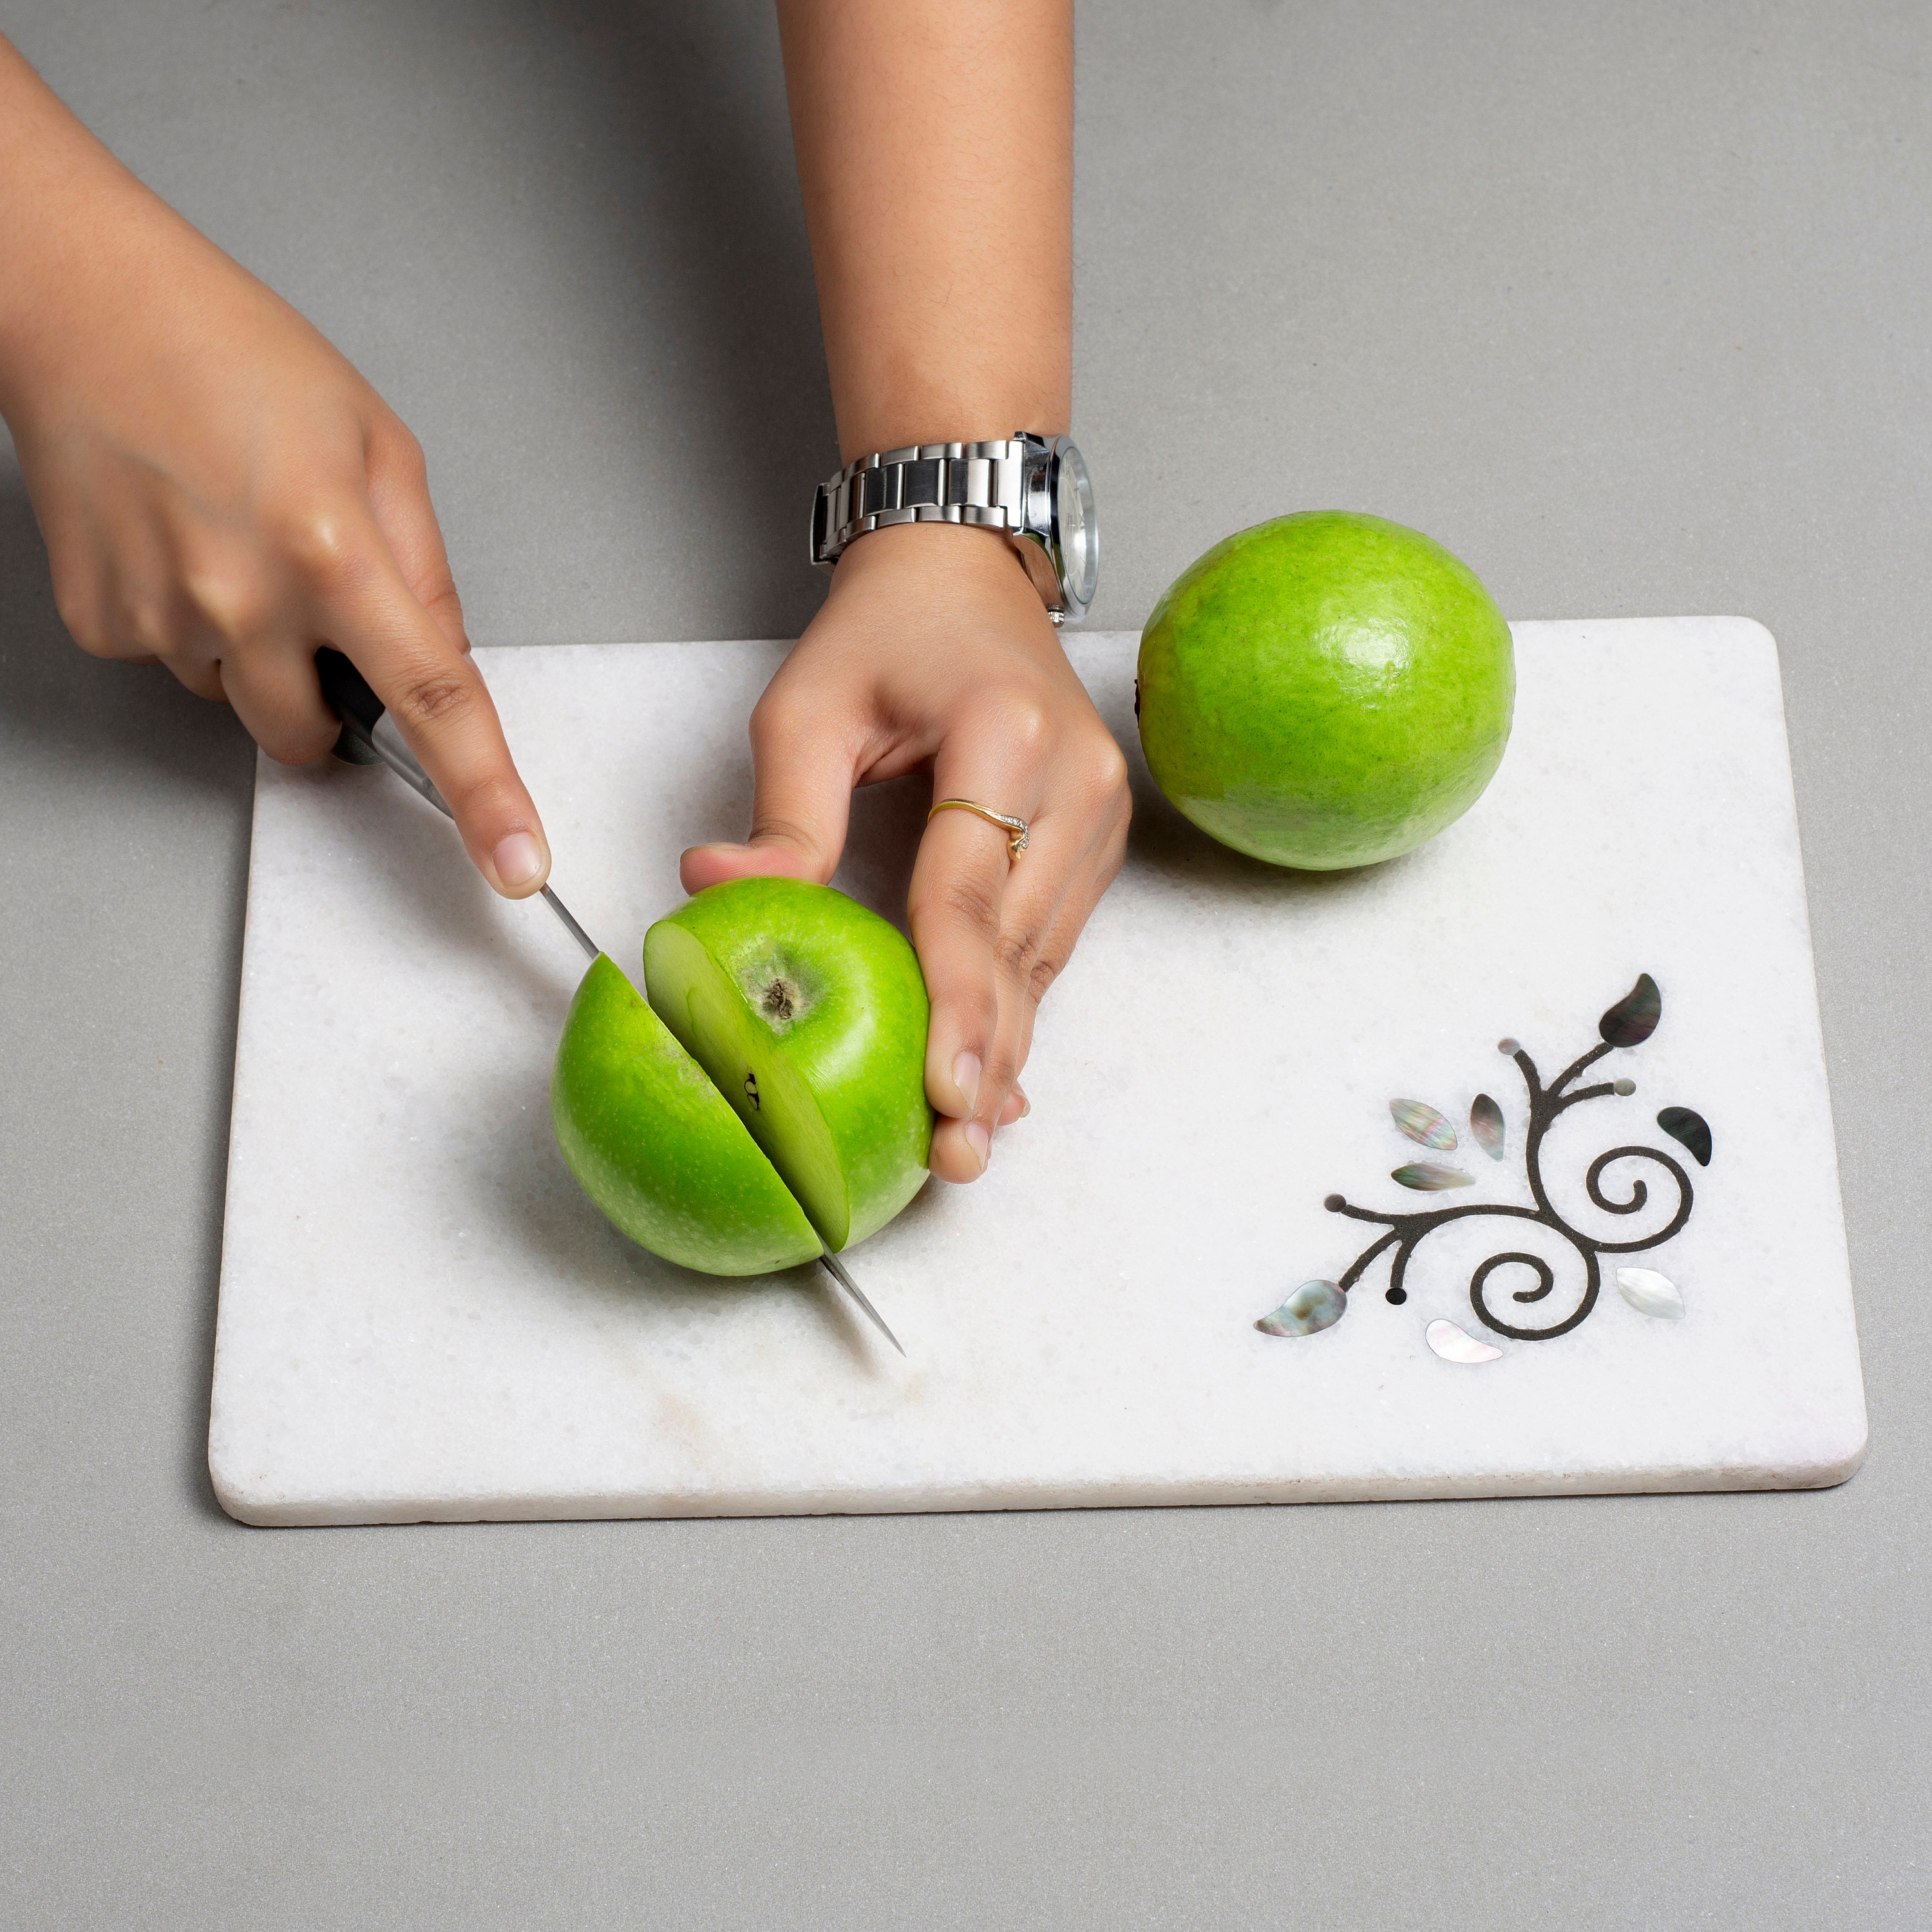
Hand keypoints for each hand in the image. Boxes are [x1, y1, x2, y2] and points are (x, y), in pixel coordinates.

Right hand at [0, 73, 549, 896]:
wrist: (86, 308)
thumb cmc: (236, 355)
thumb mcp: (380, 447)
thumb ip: (424, 569)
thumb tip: (446, 661)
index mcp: (336, 549)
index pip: (434, 700)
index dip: (484, 793)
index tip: (515, 864)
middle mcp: (245, 597)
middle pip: (312, 736)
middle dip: (326, 702)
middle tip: (311, 605)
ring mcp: (162, 617)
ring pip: (237, 698)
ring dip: (252, 648)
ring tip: (230, 536)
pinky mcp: (100, 622)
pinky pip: (173, 663)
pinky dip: (187, 620)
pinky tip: (178, 538)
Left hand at [682, 522, 1130, 1180]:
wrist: (966, 577)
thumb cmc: (885, 635)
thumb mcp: (809, 707)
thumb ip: (783, 812)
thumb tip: (715, 886)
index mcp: (1002, 737)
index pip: (968, 894)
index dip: (957, 1001)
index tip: (944, 1088)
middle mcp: (1073, 781)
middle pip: (1017, 947)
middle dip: (985, 1057)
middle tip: (954, 1156)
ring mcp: (1097, 813)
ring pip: (1043, 959)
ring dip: (1006, 1049)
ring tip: (968, 1137)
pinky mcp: (1095, 838)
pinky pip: (1052, 942)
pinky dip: (1019, 1009)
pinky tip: (997, 1079)